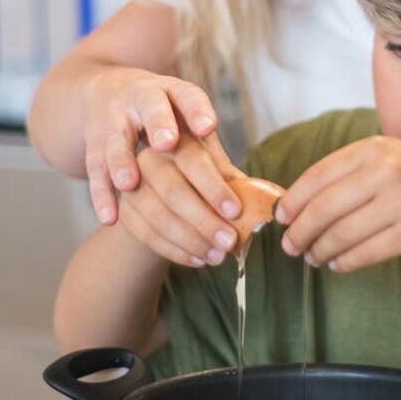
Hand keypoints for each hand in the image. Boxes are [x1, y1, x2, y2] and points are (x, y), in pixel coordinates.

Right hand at [81, 66, 224, 224]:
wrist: (110, 94)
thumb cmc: (167, 119)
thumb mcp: (189, 124)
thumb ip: (213, 155)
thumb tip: (248, 196)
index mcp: (174, 93)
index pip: (188, 97)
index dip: (197, 112)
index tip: (208, 127)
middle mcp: (142, 100)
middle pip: (151, 110)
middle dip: (158, 127)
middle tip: (168, 144)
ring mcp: (114, 121)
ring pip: (117, 140)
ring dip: (122, 162)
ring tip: (129, 184)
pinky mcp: (94, 147)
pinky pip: (96, 172)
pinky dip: (101, 195)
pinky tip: (111, 217)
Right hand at [115, 120, 246, 267]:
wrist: (168, 191)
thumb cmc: (205, 180)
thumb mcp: (222, 174)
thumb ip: (241, 185)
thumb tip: (275, 204)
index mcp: (178, 139)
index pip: (193, 160)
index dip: (214, 187)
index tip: (236, 211)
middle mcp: (149, 157)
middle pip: (172, 191)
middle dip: (203, 221)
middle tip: (230, 242)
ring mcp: (132, 186)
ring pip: (157, 217)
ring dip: (191, 241)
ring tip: (218, 256)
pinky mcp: (125, 211)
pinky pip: (146, 235)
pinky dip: (175, 251)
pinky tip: (199, 260)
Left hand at [275, 136, 400, 272]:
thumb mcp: (389, 158)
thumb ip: (348, 173)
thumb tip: (296, 204)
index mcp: (373, 149)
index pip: (316, 177)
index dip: (293, 201)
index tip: (281, 218)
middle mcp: (385, 173)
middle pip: (322, 209)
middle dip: (299, 232)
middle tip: (290, 245)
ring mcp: (399, 204)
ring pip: (340, 235)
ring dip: (319, 250)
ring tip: (312, 256)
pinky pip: (363, 254)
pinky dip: (343, 262)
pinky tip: (336, 264)